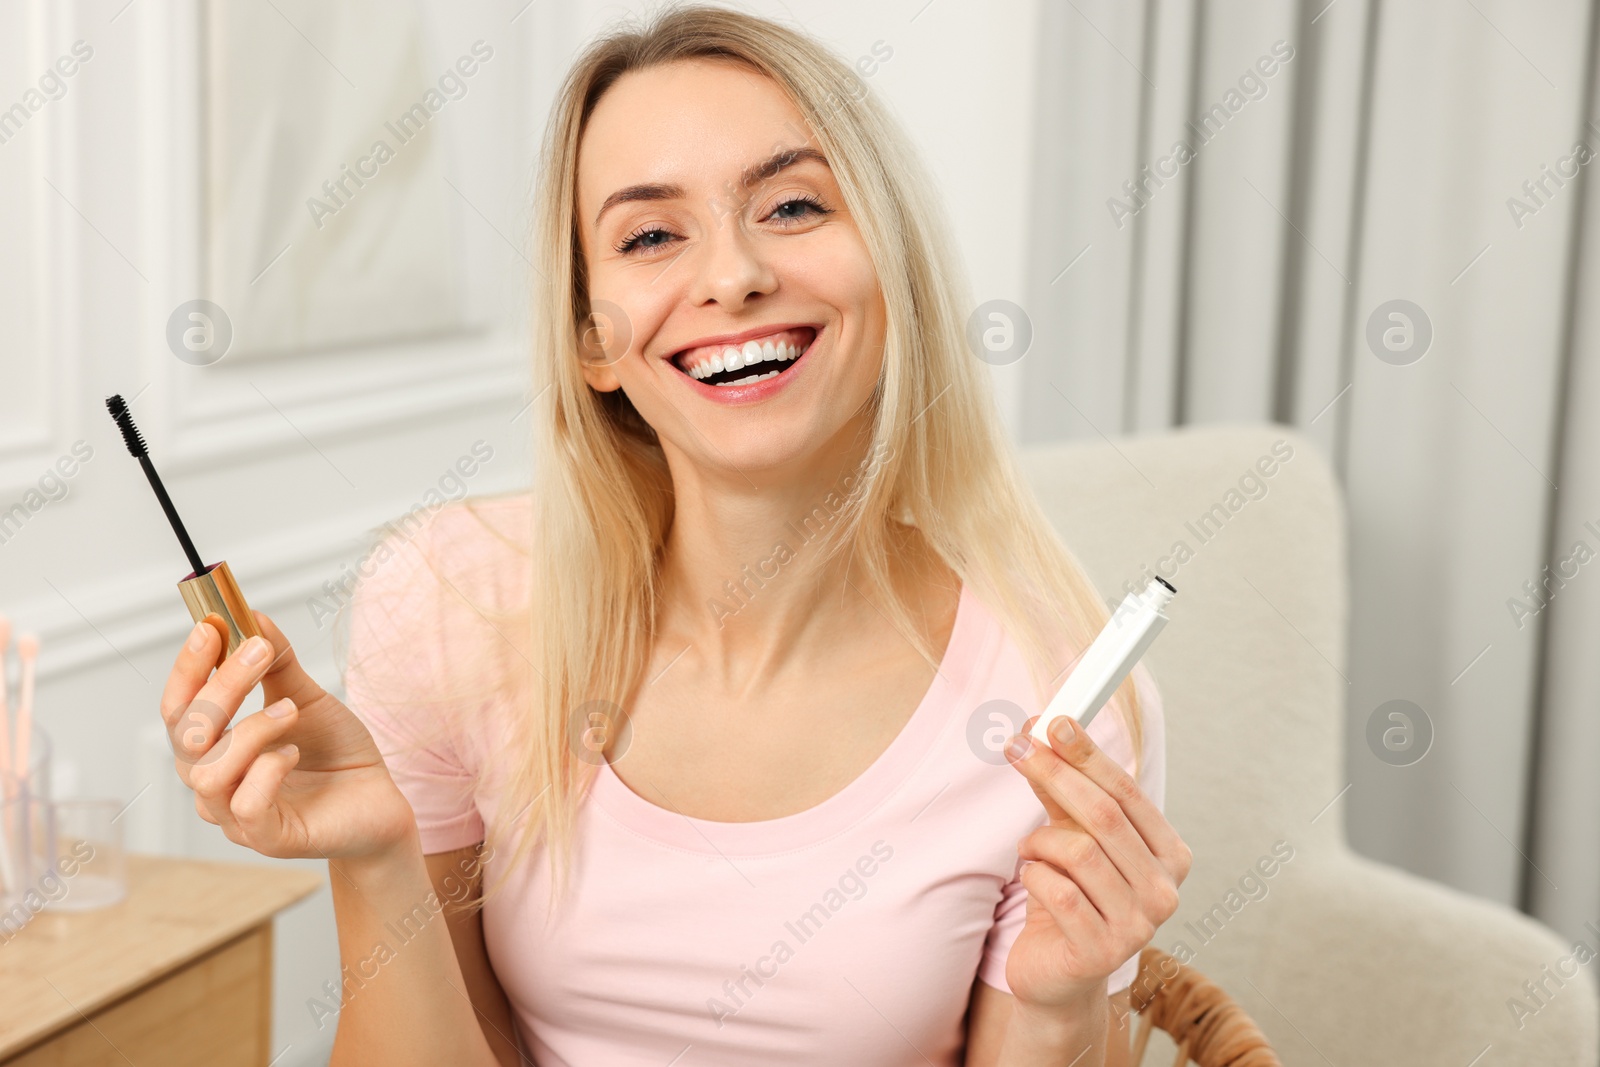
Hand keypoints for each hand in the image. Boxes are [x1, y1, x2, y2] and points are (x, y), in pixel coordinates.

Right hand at [160, 611, 416, 862]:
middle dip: (220, 687)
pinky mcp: (268, 839)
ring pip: (209, 773)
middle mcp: (214, 784)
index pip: (177, 710)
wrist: (380, 800)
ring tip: (291, 711)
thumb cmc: (335, 753)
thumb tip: (251, 614)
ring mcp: (237, 817)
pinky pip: (245, 806)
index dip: (187, 669)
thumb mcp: (305, 696)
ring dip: (251, 729)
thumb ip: (276, 661)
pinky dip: (267, 770)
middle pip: (186, 736)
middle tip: (261, 652)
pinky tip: (294, 754)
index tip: (210, 627)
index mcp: (215, 749)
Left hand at [1001, 714, 1191, 1011]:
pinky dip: (1033, 874)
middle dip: (1055, 774)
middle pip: (1103, 816)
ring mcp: (1138, 926)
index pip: (1127, 793)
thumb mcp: (1070, 838)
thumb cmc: (1072, 897)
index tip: (1055, 721)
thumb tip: (1039, 734)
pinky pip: (1055, 889)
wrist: (1059, 974)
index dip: (1088, 754)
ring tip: (1031, 850)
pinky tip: (1033, 879)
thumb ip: (1062, 792)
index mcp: (1170, 855)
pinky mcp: (1102, 952)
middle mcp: (1164, 891)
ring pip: (1077, 852)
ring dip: (1039, 842)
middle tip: (1018, 747)